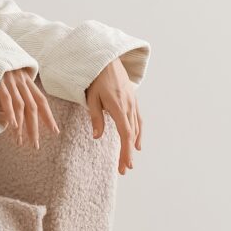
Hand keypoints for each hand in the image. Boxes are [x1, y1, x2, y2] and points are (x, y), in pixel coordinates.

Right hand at [0, 66, 57, 147]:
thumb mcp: (8, 75)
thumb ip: (14, 90)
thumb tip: (16, 111)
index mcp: (26, 79)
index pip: (41, 100)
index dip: (48, 116)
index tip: (55, 131)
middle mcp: (21, 80)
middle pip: (33, 107)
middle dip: (35, 128)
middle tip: (36, 145)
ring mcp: (10, 81)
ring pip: (21, 106)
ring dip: (22, 126)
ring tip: (21, 141)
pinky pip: (8, 100)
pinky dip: (12, 114)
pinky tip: (14, 127)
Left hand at [86, 60, 142, 174]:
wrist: (107, 60)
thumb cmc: (96, 79)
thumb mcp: (92, 98)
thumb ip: (96, 118)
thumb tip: (97, 136)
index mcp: (118, 107)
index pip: (125, 134)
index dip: (126, 151)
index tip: (126, 165)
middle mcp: (129, 107)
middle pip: (131, 135)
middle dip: (128, 153)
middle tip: (124, 169)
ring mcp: (134, 103)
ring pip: (136, 129)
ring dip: (133, 146)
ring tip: (128, 160)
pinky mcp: (134, 101)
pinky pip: (138, 120)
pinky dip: (138, 133)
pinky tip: (137, 143)